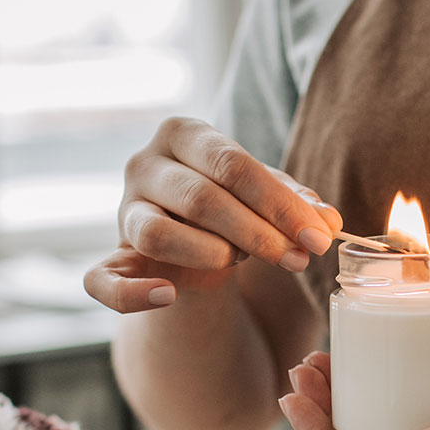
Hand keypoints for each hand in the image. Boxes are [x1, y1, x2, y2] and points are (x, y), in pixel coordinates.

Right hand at [84, 117, 343, 312]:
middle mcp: (145, 164)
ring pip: (158, 233)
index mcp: (185, 133)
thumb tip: (328, 221)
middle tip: (296, 259)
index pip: (234, 165)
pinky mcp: (110, 258)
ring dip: (211, 254)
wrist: (192, 240)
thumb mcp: (267, 196)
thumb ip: (296, 204)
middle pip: (202, 198)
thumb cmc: (234, 205)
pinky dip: (132, 295)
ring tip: (241, 262)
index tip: (318, 238)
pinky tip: (169, 296)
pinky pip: (101, 281)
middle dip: (258, 233)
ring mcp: (123, 211)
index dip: (280, 205)